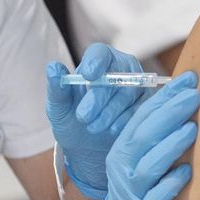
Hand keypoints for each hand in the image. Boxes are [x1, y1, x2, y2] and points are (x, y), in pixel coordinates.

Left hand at [46, 43, 150, 199]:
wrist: (88, 146)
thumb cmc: (72, 119)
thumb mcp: (58, 107)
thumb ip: (57, 88)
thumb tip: (53, 68)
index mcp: (98, 61)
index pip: (100, 53)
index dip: (95, 62)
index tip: (87, 76)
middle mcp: (121, 68)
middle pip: (116, 74)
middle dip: (99, 97)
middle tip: (83, 116)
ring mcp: (137, 86)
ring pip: (129, 93)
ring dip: (109, 112)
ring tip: (93, 127)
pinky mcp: (146, 105)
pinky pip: (140, 110)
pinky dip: (124, 121)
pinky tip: (112, 130)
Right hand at [88, 72, 199, 199]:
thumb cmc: (141, 184)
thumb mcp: (141, 155)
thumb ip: (156, 130)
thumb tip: (185, 96)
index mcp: (123, 146)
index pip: (142, 115)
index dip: (165, 96)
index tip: (189, 80)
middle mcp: (124, 165)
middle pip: (144, 135)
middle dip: (171, 113)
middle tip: (195, 96)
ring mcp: (132, 190)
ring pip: (150, 165)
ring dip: (172, 145)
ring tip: (193, 129)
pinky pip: (156, 198)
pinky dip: (171, 184)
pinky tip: (187, 172)